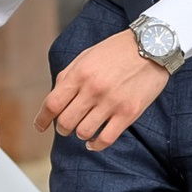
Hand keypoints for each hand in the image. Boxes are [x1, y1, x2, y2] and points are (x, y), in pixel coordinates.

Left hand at [39, 34, 168, 152]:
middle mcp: (93, 89)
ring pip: (83, 132)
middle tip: (65, 127)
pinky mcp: (129, 112)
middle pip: (65, 122)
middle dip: (62, 128)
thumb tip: (55, 100)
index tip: (39, 126)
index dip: (42, 119)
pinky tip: (94, 142)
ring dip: (79, 134)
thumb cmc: (116, 51)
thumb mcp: (86, 56)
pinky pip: (106, 139)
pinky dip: (96, 145)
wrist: (152, 46)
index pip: (52, 103)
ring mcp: (111, 102)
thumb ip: (69, 77)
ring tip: (83, 130)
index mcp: (80, 74)